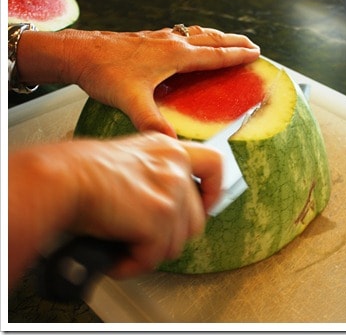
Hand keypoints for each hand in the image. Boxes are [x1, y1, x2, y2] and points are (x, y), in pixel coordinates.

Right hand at [8, 132, 221, 283]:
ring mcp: (171, 191)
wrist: (63, 178)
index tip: (206, 205)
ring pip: (177, 242)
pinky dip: (134, 264)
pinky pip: (154, 256)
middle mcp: (176, 167)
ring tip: (126, 247)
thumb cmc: (83, 170)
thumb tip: (166, 207)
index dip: (213, 190)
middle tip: (147, 239)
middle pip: (196, 218)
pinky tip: (117, 258)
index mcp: (169, 149)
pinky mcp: (160, 215)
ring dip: (151, 251)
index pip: (213, 165)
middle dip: (171, 236)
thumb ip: (156, 177)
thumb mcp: (131, 161)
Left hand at [17, 27, 259, 135]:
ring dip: (217, 36)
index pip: (214, 55)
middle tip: (251, 44)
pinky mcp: (149, 39)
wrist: (81, 53)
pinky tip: (190, 41)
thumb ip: (152, 122)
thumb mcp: (131, 101)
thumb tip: (170, 143)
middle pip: (211, 39)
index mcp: (174, 55)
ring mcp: (160, 38)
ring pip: (197, 33)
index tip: (255, 53)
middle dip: (234, 41)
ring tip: (228, 40)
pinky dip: (196, 36)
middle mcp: (171, 42)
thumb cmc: (106, 73)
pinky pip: (182, 34)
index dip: (236, 55)